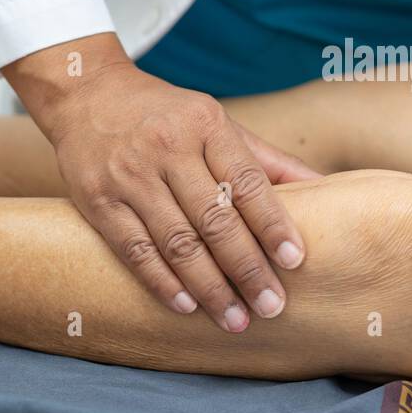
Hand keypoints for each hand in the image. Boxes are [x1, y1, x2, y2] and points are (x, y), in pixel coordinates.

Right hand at [4, 34, 319, 331]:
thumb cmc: (167, 115)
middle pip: (214, 218)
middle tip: (273, 307)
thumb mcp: (218, 123)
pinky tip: (187, 306)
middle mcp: (167, 148)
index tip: (295, 260)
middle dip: (247, 268)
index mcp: (206, 125)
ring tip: (236, 319)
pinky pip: (134, 249)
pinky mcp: (96, 199)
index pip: (246, 181)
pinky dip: (162, 281)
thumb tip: (326, 189)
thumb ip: (267, 161)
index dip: (272, 223)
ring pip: (177, 241)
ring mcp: (129, 175)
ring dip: (209, 287)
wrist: (85, 92)